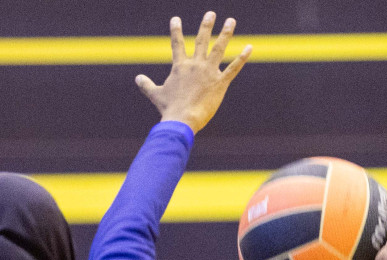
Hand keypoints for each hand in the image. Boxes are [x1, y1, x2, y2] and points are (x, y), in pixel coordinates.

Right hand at [136, 13, 251, 133]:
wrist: (182, 119)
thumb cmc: (169, 108)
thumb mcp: (155, 94)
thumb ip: (146, 84)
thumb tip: (137, 78)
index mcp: (180, 67)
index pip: (177, 44)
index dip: (176, 30)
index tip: (176, 19)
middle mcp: (195, 65)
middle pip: (201, 40)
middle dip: (206, 25)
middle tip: (211, 13)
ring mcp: (209, 72)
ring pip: (219, 48)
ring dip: (226, 33)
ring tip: (231, 21)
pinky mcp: (220, 83)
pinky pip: (233, 68)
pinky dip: (242, 57)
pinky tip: (249, 47)